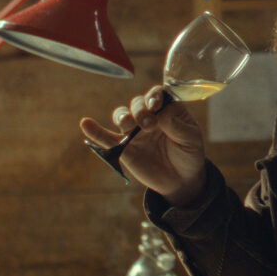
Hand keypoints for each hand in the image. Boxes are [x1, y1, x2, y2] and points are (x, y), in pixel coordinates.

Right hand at [80, 85, 206, 205]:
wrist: (181, 180)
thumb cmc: (189, 154)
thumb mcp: (190, 139)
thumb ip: (177, 125)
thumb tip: (162, 112)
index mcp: (168, 109)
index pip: (157, 95)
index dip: (154, 96)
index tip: (155, 105)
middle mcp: (150, 116)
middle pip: (138, 104)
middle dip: (140, 110)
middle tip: (148, 124)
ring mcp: (135, 131)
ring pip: (122, 116)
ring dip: (123, 117)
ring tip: (127, 125)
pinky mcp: (124, 147)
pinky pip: (107, 138)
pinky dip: (95, 131)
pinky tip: (86, 124)